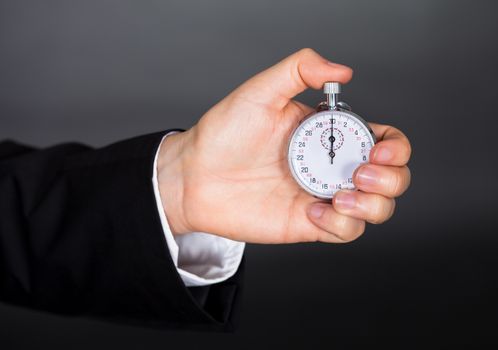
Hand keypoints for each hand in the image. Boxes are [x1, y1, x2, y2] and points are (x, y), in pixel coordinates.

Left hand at [158, 48, 410, 243]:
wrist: (195, 177)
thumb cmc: (224, 134)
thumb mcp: (261, 90)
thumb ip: (300, 69)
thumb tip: (342, 70)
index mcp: (328, 134)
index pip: (383, 139)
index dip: (395, 146)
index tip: (378, 149)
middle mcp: (331, 165)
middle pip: (392, 177)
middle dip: (391, 178)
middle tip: (361, 174)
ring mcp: (322, 195)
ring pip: (378, 209)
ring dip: (373, 205)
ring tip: (342, 196)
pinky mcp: (309, 223)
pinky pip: (346, 232)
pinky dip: (341, 225)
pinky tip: (313, 211)